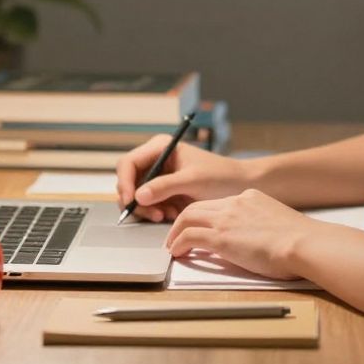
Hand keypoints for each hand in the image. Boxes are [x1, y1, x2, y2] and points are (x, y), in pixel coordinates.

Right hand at [115, 135, 254, 222]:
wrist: (239, 187)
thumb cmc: (220, 176)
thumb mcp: (192, 180)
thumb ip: (164, 186)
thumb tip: (137, 196)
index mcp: (160, 148)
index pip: (128, 163)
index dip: (124, 182)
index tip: (131, 200)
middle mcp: (155, 161)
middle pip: (128, 182)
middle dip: (137, 201)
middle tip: (154, 214)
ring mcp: (158, 178)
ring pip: (136, 197)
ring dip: (147, 210)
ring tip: (166, 215)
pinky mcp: (163, 194)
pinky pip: (148, 206)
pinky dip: (154, 213)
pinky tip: (170, 215)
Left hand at [164, 189, 322, 279]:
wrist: (304, 244)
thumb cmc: (300, 241)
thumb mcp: (276, 222)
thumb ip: (259, 225)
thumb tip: (253, 240)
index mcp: (249, 198)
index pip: (217, 203)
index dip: (203, 215)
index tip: (198, 226)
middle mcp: (235, 203)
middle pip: (196, 206)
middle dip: (182, 221)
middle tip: (176, 235)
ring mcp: (226, 219)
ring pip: (187, 217)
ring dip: (175, 233)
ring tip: (172, 246)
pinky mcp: (220, 238)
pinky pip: (189, 237)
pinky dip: (178, 244)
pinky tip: (177, 253)